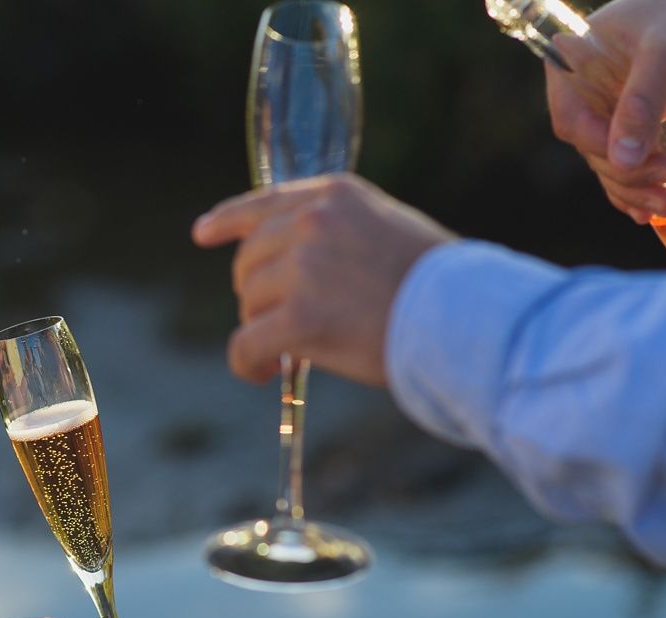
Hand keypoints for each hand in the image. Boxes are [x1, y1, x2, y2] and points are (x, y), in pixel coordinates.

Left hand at [192, 173, 453, 386]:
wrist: (463, 317)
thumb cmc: (438, 285)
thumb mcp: (386, 229)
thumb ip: (339, 233)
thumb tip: (292, 267)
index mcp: (334, 195)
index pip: (263, 202)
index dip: (228, 221)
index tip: (202, 235)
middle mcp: (311, 222)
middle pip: (250, 262)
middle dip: (260, 295)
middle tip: (285, 323)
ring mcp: (302, 269)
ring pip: (249, 304)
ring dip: (262, 329)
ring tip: (288, 351)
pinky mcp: (298, 318)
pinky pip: (246, 343)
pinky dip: (248, 363)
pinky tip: (266, 373)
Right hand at [546, 0, 665, 222]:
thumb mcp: (664, 52)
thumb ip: (641, 101)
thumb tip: (622, 160)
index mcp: (573, 64)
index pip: (572, 119)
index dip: (597, 145)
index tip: (630, 160)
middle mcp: (582, 92)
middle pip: (591, 147)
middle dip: (626, 171)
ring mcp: (605, 111)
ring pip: (608, 162)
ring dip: (633, 189)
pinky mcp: (628, 127)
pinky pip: (622, 165)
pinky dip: (634, 190)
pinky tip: (647, 211)